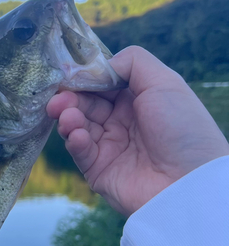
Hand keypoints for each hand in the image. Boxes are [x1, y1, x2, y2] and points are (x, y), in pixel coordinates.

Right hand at [47, 46, 228, 215]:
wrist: (189, 183)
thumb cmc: (182, 128)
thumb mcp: (165, 82)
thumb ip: (132, 62)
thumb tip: (98, 66)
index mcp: (137, 100)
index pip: (102, 85)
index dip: (85, 79)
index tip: (67, 75)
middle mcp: (122, 122)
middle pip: (86, 105)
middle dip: (70, 99)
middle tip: (57, 99)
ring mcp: (109, 146)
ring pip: (78, 127)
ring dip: (69, 119)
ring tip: (67, 116)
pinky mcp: (98, 170)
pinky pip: (80, 152)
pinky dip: (75, 141)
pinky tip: (78, 135)